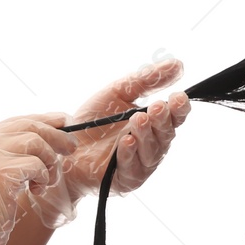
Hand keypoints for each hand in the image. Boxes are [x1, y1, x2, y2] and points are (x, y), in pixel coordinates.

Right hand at [0, 112, 76, 244]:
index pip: (15, 121)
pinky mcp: (0, 174)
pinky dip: (43, 178)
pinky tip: (34, 192)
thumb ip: (7, 156)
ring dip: (49, 162)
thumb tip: (45, 140)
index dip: (43, 120)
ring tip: (45, 182)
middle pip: (28, 126)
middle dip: (56, 135)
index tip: (63, 123)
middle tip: (72, 147)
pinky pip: (36, 165)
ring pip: (35, 142)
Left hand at [27, 60, 191, 228]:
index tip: (178, 97)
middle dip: (162, 120)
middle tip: (156, 107)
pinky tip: (126, 141)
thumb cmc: (94, 121)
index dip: (179, 108)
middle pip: (166, 134)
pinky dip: (130, 153)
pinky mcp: (126, 180)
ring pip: (152, 152)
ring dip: (146, 135)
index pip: (175, 117)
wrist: (65, 146)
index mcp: (154, 123)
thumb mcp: (118, 92)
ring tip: (138, 120)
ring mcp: (141, 164)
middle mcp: (152, 144)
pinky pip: (133, 168)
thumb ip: (146, 79)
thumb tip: (177, 64)